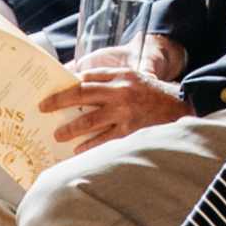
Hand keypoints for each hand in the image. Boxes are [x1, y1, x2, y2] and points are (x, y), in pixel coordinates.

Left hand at [45, 59, 187, 155]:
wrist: (182, 108)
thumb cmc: (155, 93)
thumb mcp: (135, 77)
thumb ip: (111, 78)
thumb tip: (82, 81)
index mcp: (121, 76)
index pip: (88, 76)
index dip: (68, 82)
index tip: (53, 89)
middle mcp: (121, 92)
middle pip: (82, 94)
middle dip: (60, 101)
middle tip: (43, 107)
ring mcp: (125, 113)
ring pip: (90, 120)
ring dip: (71, 128)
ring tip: (58, 134)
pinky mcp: (130, 131)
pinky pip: (104, 139)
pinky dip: (89, 144)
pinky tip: (78, 149)